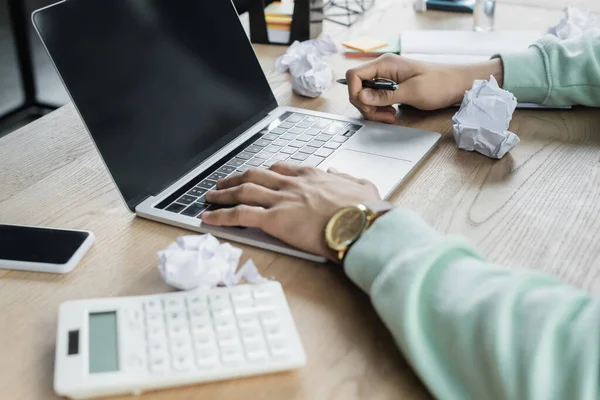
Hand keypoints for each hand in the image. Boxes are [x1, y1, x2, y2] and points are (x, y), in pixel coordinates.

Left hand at [200, 164, 381, 260]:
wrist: (362, 224)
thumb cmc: (366, 210)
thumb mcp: (361, 185)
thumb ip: (346, 178)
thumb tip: (336, 173)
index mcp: (312, 176)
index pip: (281, 168)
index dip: (264, 171)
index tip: (256, 174)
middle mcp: (292, 184)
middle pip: (255, 175)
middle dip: (235, 178)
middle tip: (222, 183)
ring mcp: (281, 200)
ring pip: (243, 191)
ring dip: (223, 193)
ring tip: (209, 197)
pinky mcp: (274, 220)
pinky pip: (240, 214)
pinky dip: (221, 215)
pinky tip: (208, 218)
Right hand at [345, 54, 503, 121]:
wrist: (456, 84)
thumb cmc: (439, 84)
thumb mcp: (412, 92)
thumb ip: (385, 95)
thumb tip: (361, 96)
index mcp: (385, 64)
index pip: (354, 75)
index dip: (354, 92)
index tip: (368, 106)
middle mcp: (382, 68)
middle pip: (357, 87)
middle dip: (366, 105)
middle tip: (383, 116)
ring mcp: (386, 77)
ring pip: (365, 95)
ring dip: (373, 109)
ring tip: (390, 116)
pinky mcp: (390, 86)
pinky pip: (375, 98)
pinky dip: (379, 108)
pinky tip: (392, 113)